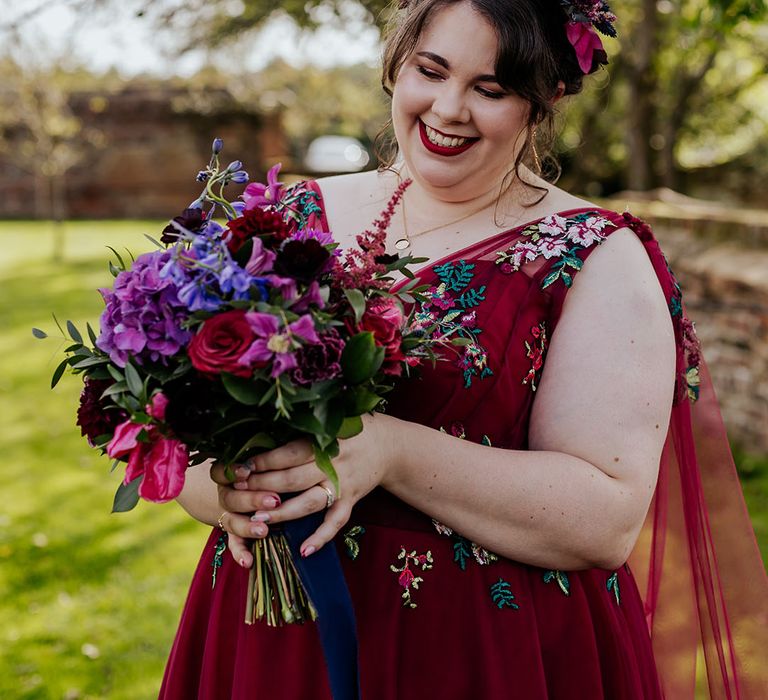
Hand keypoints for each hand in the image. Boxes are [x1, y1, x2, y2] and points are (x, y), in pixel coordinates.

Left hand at [210, 413, 398, 566]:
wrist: (389, 445)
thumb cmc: (351, 430)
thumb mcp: (330, 422)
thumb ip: (302, 429)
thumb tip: (261, 434)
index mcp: (325, 441)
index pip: (288, 453)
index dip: (263, 461)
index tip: (240, 467)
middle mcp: (333, 464)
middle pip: (293, 479)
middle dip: (263, 487)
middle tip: (238, 492)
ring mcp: (343, 485)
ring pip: (309, 503)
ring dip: (283, 513)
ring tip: (257, 522)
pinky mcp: (352, 501)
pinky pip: (336, 522)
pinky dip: (321, 537)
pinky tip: (303, 550)